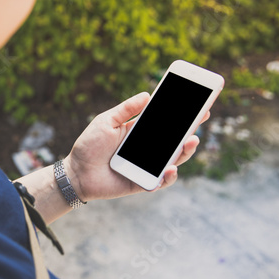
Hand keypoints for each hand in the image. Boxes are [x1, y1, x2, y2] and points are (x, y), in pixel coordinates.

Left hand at [65, 92, 209, 201]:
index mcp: (140, 132)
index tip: (199, 103)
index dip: (182, 115)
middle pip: (175, 140)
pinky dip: (168, 176)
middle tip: (202, 116)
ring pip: (173, 160)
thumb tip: (147, 94)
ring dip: (185, 151)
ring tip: (192, 140)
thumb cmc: (89, 145)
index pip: (166, 123)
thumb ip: (126, 109)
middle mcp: (147, 149)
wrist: (76, 172)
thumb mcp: (106, 121)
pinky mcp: (143, 183)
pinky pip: (161, 182)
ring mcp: (147, 167)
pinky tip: (171, 168)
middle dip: (190, 129)